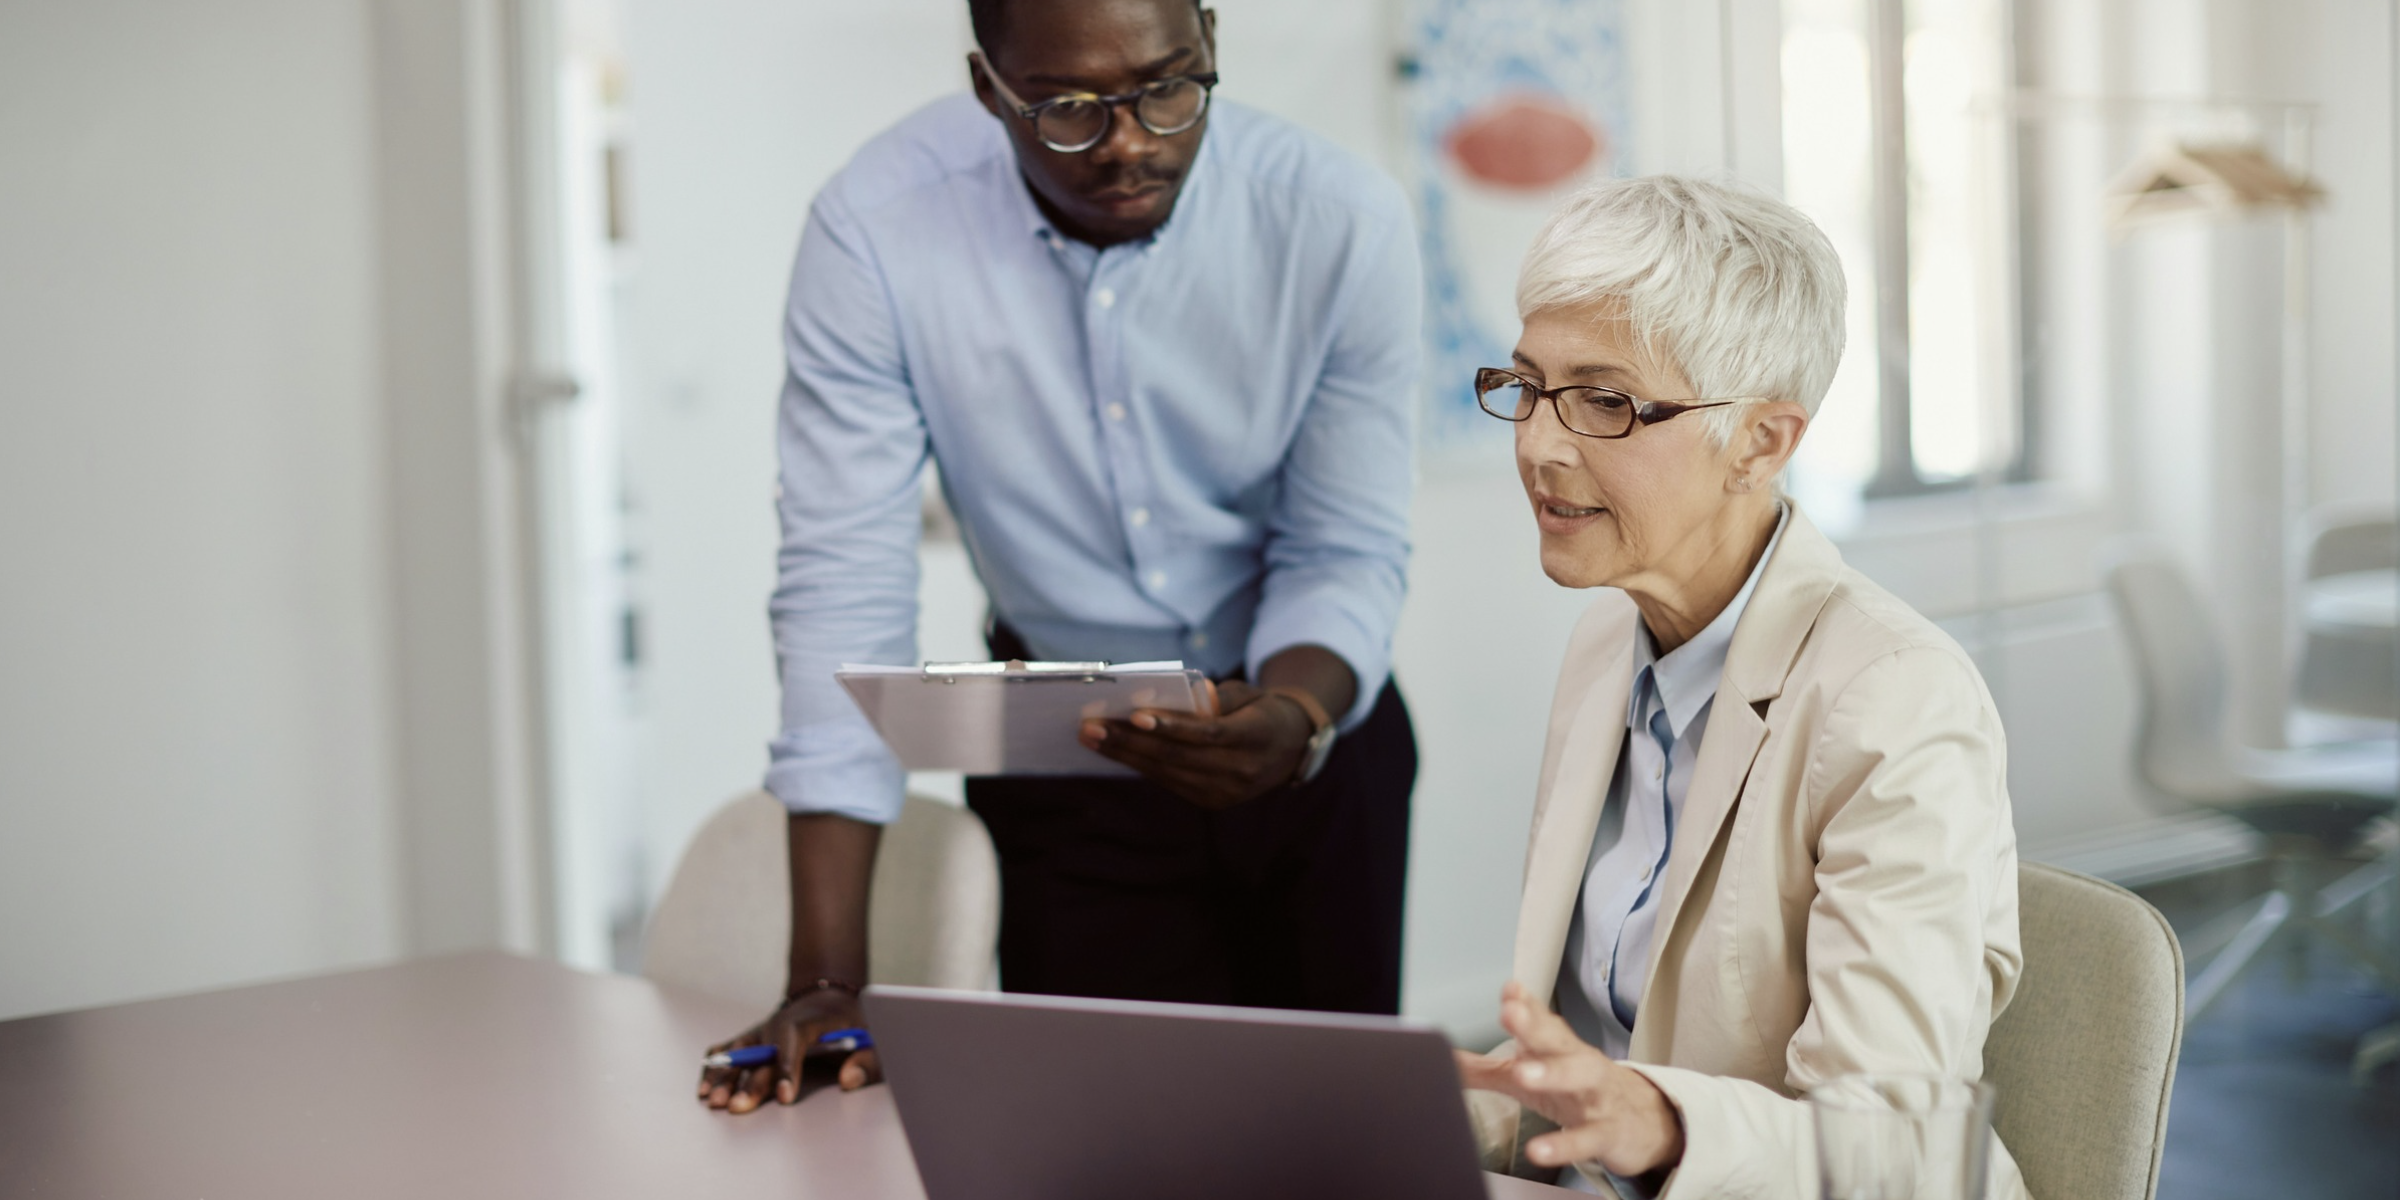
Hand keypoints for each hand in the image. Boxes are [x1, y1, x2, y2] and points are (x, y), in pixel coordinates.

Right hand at [697, 988, 879, 1113]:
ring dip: (725, 1076)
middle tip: (739, 1108)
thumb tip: (849, 1079)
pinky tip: (705, 1088)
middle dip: (750, 1082)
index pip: (793, 1041)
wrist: (829, 1000)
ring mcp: (761, 1031)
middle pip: (761, 1053)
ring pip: (738, 1052)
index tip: (784, 1096)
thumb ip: (868, 1060)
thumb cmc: (852, 1024)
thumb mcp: (873, 1037)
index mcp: (809, 1020)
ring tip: (714, 1101)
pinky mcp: (750, 1039)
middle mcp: (779, 1023)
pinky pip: (726, 1049)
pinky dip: (714, 1066)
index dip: (787, 1069)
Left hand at [1078, 680, 1313, 809]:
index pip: (1207, 734)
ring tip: (1091, 738)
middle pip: (1177, 757)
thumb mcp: (1249, 694)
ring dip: (1125, 755)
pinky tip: (1116, 750)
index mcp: (1256, 738)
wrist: (1291, 749)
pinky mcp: (1213, 802)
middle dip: (1129, 742)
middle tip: (1090, 726)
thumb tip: (1174, 698)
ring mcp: (1226, 793)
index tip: (1134, 714)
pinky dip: (1140, 765)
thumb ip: (1217, 697)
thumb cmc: (1261, 711)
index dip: (1171, 726)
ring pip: (1167, 773)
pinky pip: (1170, 781)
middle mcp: (1241, 771)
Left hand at [1452, 982, 1684, 1179]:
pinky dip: (1564, 1145)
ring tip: (1524, 1074)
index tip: (1509, 989)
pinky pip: (1586, 1138)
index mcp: (1556, 1046)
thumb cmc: (1575, 1092)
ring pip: (1579, 1077)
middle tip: (1510, 1012)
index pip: (1540, 1018)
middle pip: (1557, 1038)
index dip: (1525, 1003)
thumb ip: (1483, 1068)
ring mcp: (1595, 1094)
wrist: (1640, 1121)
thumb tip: (1442, 1056)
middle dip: (1534, 1023)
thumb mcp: (1527, 1076)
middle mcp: (1576, 1061)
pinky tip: (1539, 1150)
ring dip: (1553, 1073)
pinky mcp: (1606, 1131)